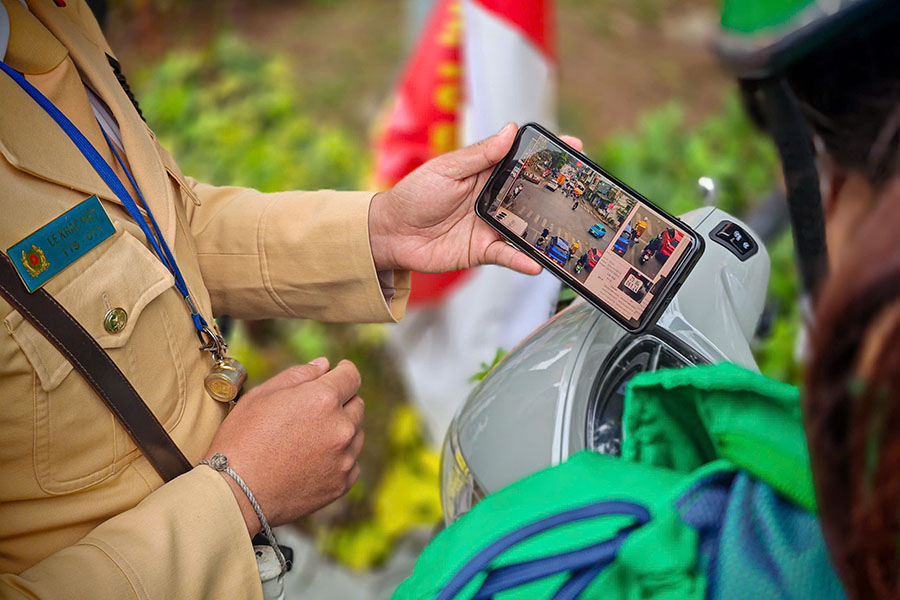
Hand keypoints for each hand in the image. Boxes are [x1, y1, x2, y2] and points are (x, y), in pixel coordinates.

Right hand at [204, 358, 363, 535]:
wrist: (235, 494)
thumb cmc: (242, 440)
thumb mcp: (262, 395)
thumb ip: (298, 374)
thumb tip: (325, 365)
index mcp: (323, 399)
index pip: (352, 376)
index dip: (344, 371)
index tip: (338, 373)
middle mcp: (341, 427)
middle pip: (357, 404)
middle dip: (341, 402)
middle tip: (313, 411)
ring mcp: (344, 458)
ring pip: (356, 434)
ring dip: (341, 430)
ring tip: (308, 440)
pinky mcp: (342, 484)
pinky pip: (351, 463)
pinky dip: (338, 458)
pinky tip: (312, 461)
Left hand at [369, 123, 583, 274]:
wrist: (391, 233)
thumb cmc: (414, 195)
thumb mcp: (446, 169)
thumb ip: (479, 154)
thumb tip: (510, 131)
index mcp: (485, 172)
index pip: (522, 160)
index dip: (547, 155)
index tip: (573, 146)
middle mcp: (494, 198)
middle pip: (532, 193)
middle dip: (557, 190)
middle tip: (581, 187)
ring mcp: (491, 225)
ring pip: (526, 226)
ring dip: (545, 228)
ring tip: (567, 227)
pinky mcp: (483, 250)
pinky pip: (508, 254)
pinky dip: (522, 259)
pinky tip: (536, 263)